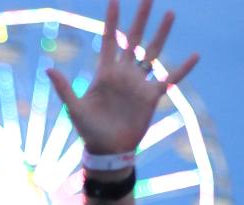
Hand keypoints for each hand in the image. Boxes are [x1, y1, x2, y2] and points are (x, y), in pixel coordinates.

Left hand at [47, 0, 198, 156]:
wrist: (107, 150)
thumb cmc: (88, 130)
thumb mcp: (74, 108)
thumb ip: (63, 88)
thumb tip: (49, 69)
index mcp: (105, 73)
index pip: (109, 41)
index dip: (112, 21)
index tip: (114, 0)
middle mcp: (124, 74)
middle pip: (134, 39)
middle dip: (140, 18)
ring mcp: (138, 84)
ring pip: (152, 53)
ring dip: (161, 34)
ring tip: (169, 13)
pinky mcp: (151, 97)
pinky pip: (170, 80)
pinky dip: (182, 69)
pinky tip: (195, 56)